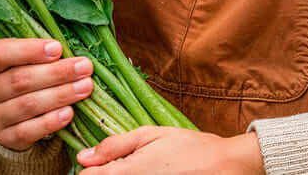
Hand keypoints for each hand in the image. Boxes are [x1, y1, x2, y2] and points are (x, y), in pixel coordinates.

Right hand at [0, 38, 95, 150]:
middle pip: (19, 80)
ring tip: (85, 86)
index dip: (28, 50)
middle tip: (84, 67)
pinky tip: (69, 112)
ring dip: (61, 94)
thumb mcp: (15, 60)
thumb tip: (65, 48)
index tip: (58, 48)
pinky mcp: (4, 138)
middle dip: (56, 73)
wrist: (3, 114)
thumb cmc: (15, 76)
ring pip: (28, 105)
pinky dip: (51, 121)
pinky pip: (29, 131)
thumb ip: (33, 52)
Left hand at [77, 127, 264, 172]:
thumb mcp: (150, 135)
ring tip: (144, 168)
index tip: (98, 162)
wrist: (224, 167)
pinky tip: (152, 173)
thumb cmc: (189, 148)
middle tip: (126, 164)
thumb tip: (83, 156)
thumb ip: (115, 145)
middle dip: (107, 173)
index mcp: (127, 172)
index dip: (89, 169)